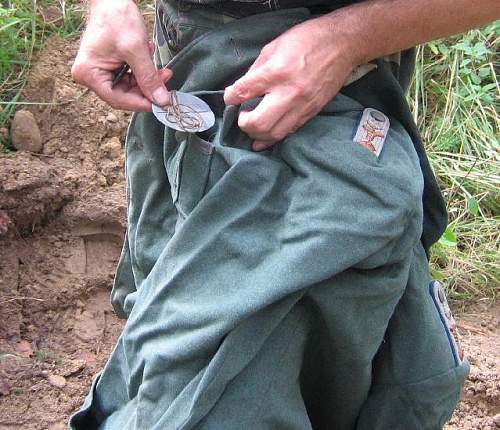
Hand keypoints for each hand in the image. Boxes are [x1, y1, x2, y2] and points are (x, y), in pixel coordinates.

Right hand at [71, 0, 171, 110]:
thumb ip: (149, 78)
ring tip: (158, 66)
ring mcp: (98, 71)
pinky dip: (142, 71)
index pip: (118, 99)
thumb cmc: (117, 17)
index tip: (161, 102)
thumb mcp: (136, 50)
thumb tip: (161, 101)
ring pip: (128, 87)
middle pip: (124, 95)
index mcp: (89, 74)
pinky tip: (148, 57)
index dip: (141, 102)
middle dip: (147, 88)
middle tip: (165, 78)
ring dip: (147, 79)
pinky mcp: (107, 66)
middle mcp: (89, 76)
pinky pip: (127, 77)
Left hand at [224, 15, 355, 150]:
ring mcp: (302, 106)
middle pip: (258, 123)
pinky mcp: (311, 113)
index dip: (230, 98)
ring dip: (257, 135)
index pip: (243, 92)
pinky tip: (264, 138)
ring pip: (273, 134)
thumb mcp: (274, 47)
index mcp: (276, 72)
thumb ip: (256, 71)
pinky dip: (273, 137)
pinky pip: (288, 132)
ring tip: (252, 126)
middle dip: (243, 123)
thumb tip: (241, 90)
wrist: (342, 44)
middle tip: (242, 116)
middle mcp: (289, 92)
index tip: (230, 98)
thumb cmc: (307, 40)